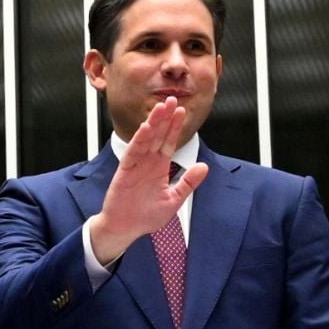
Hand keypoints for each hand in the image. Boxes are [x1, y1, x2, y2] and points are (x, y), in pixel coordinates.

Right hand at [90, 96, 207, 264]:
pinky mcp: (125, 171)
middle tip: (172, 99)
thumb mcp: (173, 200)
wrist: (124, 229)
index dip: (175, 127)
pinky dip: (139, 140)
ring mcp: (136, 166)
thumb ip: (188, 183)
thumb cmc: (145, 217)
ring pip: (146, 140)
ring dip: (153, 123)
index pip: (169, 143)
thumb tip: (204, 167)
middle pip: (158, 136)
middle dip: (165, 118)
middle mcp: (148, 163)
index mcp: (159, 168)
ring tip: (161, 108)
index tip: (182, 111)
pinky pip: (133, 153)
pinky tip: (145, 128)